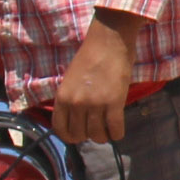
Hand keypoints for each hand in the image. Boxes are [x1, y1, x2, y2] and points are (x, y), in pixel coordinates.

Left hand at [51, 17, 134, 146]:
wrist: (108, 42)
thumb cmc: (90, 57)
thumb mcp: (70, 80)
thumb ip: (71, 99)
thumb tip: (77, 117)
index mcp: (62, 98)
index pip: (61, 129)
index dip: (70, 136)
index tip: (79, 135)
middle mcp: (76, 104)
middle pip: (80, 134)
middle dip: (88, 136)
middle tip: (97, 130)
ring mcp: (95, 104)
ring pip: (97, 134)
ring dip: (103, 136)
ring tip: (108, 131)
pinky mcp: (114, 102)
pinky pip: (115, 128)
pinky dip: (117, 133)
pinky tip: (118, 131)